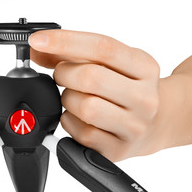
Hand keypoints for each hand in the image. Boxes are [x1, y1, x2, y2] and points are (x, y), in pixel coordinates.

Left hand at [29, 30, 160, 160]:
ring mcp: (134, 127)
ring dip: (68, 99)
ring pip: (86, 107)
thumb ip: (72, 52)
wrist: (154, 124)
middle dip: (64, 73)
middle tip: (61, 74)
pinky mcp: (118, 151)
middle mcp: (145, 98)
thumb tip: (37, 49)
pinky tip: (78, 117)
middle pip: (91, 78)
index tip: (38, 40)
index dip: (66, 41)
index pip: (103, 48)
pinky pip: (81, 133)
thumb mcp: (109, 63)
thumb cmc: (124, 87)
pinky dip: (70, 121)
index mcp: (145, 67)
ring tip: (74, 97)